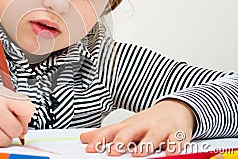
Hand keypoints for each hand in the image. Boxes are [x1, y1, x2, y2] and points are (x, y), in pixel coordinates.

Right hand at [0, 83, 34, 146]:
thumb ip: (13, 103)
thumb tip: (25, 124)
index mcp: (0, 96)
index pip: (27, 108)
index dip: (26, 114)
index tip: (22, 116)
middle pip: (18, 129)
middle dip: (13, 127)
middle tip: (3, 121)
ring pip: (7, 140)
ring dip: (2, 136)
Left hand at [80, 100, 195, 156]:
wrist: (174, 109)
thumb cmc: (147, 122)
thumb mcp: (126, 126)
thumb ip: (106, 133)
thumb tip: (84, 138)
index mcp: (129, 125)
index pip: (112, 131)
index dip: (100, 140)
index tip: (90, 149)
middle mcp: (143, 126)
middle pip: (130, 131)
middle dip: (121, 141)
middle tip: (112, 151)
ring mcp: (160, 129)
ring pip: (153, 136)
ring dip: (146, 145)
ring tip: (138, 154)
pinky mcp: (177, 134)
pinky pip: (176, 141)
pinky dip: (173, 148)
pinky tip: (169, 154)